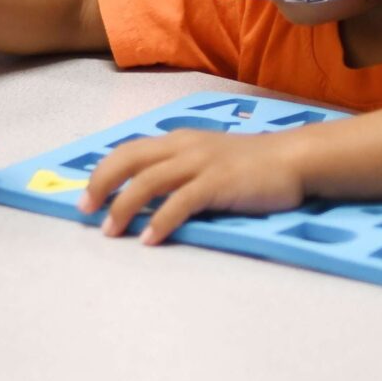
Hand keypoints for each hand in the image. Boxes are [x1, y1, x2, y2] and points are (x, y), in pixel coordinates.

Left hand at [82, 129, 311, 243]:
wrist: (294, 159)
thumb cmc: (251, 165)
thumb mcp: (207, 158)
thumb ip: (179, 170)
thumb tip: (146, 195)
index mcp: (177, 140)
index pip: (129, 151)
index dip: (103, 172)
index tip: (88, 197)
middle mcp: (183, 146)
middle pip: (128, 160)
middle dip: (102, 185)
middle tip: (86, 212)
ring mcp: (201, 163)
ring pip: (148, 181)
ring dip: (124, 208)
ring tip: (112, 232)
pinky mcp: (218, 183)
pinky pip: (180, 202)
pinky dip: (161, 222)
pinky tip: (150, 240)